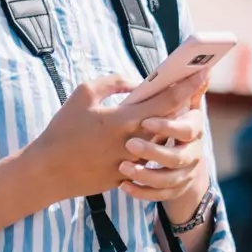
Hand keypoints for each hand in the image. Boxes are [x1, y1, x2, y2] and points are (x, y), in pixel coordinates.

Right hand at [17, 69, 211, 203]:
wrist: (48, 171)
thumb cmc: (63, 130)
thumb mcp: (84, 94)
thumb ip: (113, 82)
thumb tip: (137, 82)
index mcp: (124, 119)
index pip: (167, 101)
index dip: (188, 86)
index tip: (203, 73)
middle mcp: (133, 142)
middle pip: (171, 121)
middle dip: (185, 103)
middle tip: (195, 86)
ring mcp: (131, 163)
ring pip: (161, 142)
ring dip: (169, 126)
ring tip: (175, 109)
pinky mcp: (125, 177)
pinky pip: (146, 158)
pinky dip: (152, 145)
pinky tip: (154, 135)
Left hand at [117, 97, 209, 204]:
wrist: (183, 164)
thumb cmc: (177, 126)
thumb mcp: (181, 107)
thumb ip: (185, 91)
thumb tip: (189, 72)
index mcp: (194, 130)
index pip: (187, 128)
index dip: (167, 125)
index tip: (145, 121)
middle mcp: (192, 153)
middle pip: (177, 157)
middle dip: (153, 151)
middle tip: (129, 144)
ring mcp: (183, 175)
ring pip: (167, 180)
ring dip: (145, 174)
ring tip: (123, 167)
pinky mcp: (171, 191)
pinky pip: (158, 195)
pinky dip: (141, 192)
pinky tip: (124, 185)